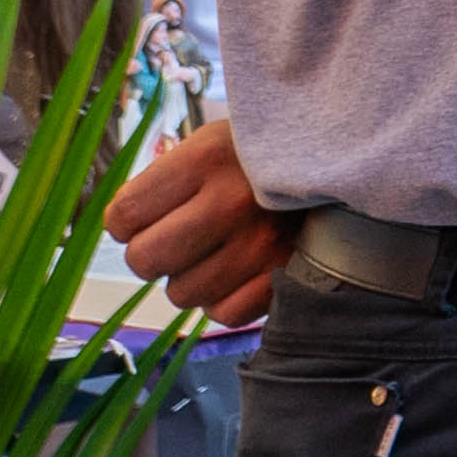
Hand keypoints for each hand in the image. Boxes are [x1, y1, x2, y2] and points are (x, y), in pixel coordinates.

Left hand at [106, 120, 285, 326]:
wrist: (338, 160)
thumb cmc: (257, 156)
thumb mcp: (208, 143)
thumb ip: (160, 181)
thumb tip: (118, 227)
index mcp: (204, 160)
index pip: (124, 215)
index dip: (124, 220)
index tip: (144, 213)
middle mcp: (230, 203)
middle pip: (145, 260)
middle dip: (149, 253)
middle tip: (172, 237)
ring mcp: (261, 245)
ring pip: (181, 294)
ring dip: (188, 278)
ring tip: (212, 251)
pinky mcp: (285, 275)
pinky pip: (224, 313)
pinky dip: (222, 299)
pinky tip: (234, 272)